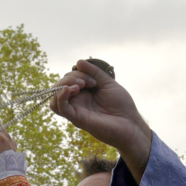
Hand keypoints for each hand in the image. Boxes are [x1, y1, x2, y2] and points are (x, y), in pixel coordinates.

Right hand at [50, 60, 152, 181]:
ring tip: (80, 86)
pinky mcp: (77, 119)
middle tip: (90, 83)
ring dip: (63, 85)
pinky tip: (69, 89)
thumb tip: (78, 62)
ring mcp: (76, 110)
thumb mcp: (108, 83)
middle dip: (72, 77)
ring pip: (55, 97)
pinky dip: (60, 96)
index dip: (78, 73)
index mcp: (83, 93)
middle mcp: (77, 102)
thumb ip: (94, 72)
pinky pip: (60, 108)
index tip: (95, 80)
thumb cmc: (121, 105)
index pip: (68, 79)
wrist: (130, 123)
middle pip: (59, 86)